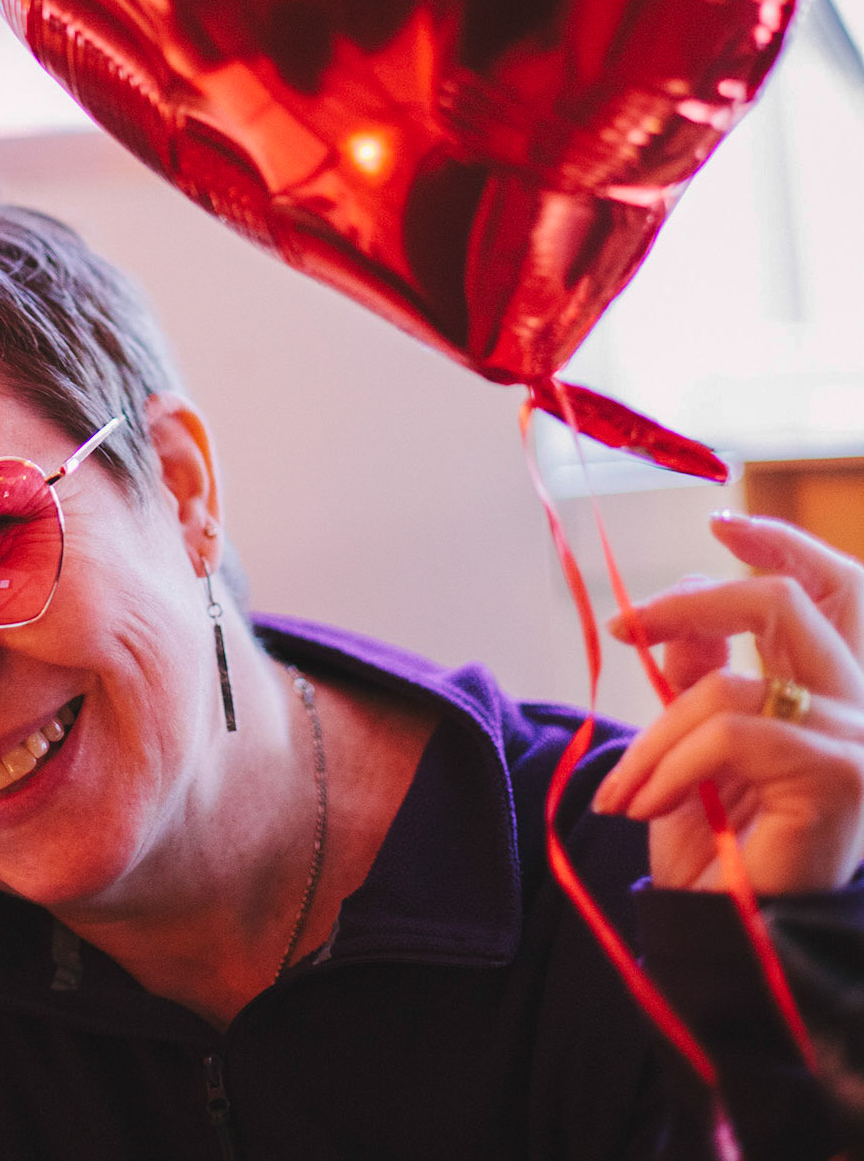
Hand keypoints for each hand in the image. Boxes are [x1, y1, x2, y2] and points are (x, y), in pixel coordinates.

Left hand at [591, 514, 863, 893]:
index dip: (778, 543)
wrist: (728, 939)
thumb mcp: (692, 744)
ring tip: (624, 790)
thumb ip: (697, 673)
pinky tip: (643, 807)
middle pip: (786, 602)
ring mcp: (857, 738)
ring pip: (731, 683)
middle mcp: (857, 706)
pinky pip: (731, 732)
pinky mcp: (839, 774)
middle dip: (696, 600)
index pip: (828, 586)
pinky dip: (671, 765)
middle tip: (625, 627)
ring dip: (656, 736)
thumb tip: (673, 615)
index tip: (716, 525)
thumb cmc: (715, 852)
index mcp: (829, 689)